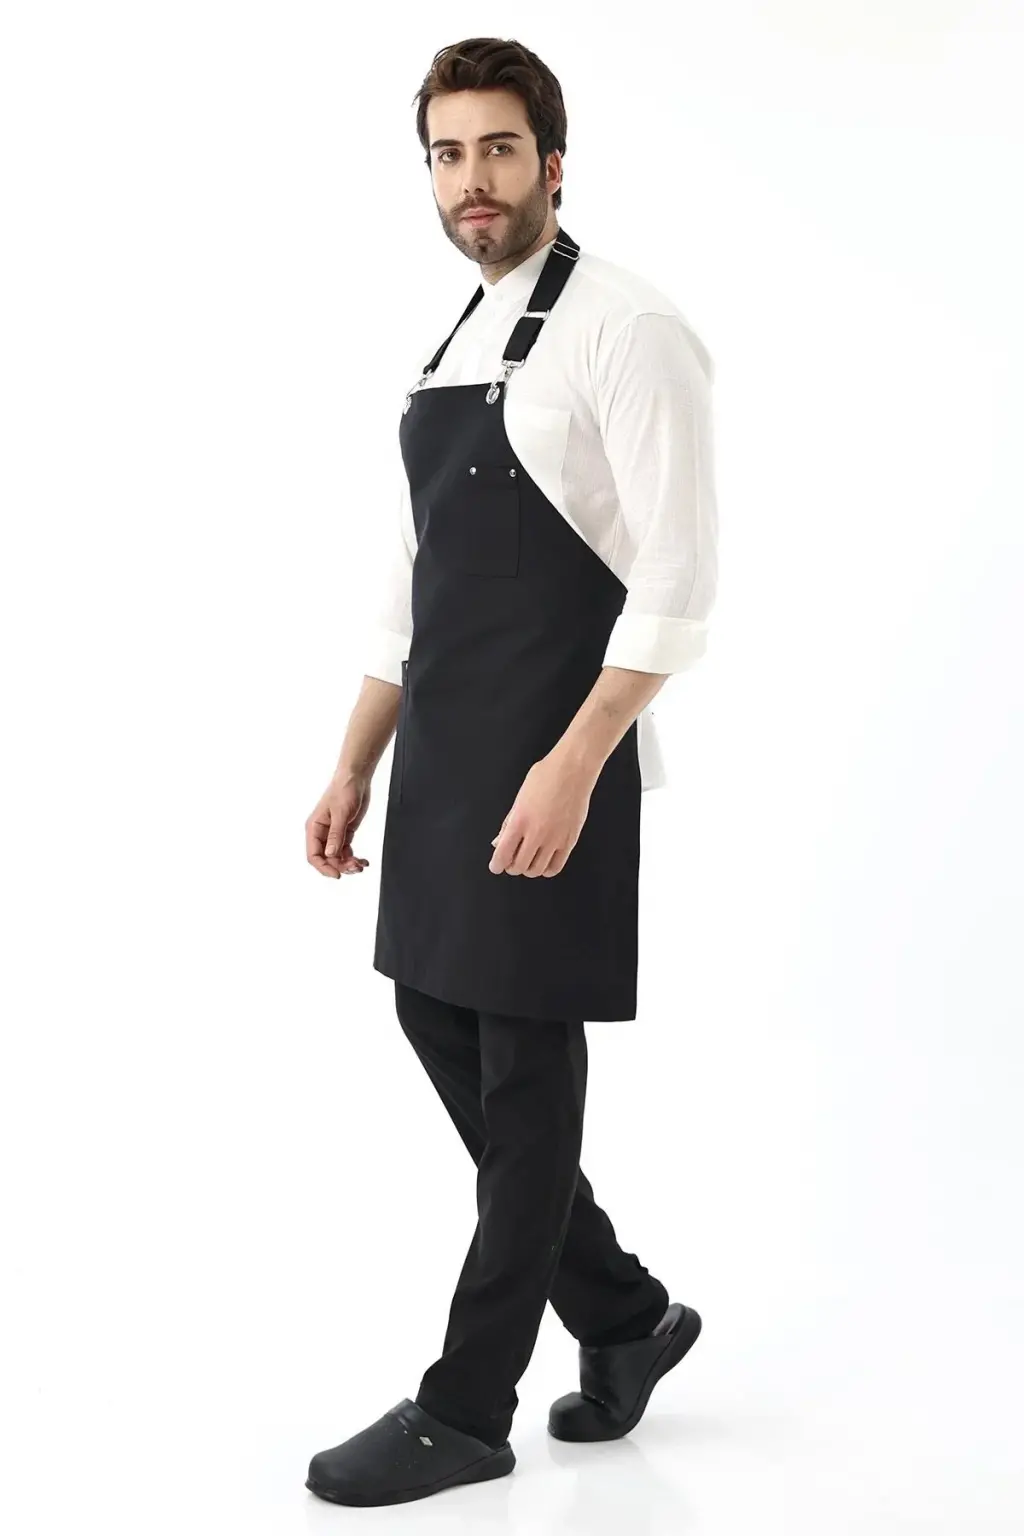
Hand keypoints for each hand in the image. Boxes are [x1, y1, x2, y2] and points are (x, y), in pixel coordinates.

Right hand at [306, 772, 370, 877]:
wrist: (356, 779)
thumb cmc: (343, 790)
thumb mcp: (341, 813)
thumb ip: (336, 835)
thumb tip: (331, 854)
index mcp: (314, 828)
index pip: (313, 855)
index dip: (324, 867)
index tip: (337, 874)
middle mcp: (322, 833)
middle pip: (327, 859)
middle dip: (340, 866)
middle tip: (355, 867)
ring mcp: (333, 834)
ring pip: (337, 857)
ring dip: (348, 864)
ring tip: (360, 865)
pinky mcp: (344, 833)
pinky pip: (346, 851)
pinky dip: (354, 857)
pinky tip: (363, 861)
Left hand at [488, 754, 592, 876]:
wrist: (574, 769)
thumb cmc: (547, 776)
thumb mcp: (520, 797)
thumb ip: (509, 822)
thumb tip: (500, 841)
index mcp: (520, 820)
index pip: (503, 855)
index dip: (497, 865)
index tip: (496, 866)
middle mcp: (537, 833)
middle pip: (519, 867)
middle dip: (512, 866)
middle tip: (512, 859)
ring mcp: (555, 838)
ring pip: (537, 870)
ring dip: (529, 869)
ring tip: (528, 859)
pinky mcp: (570, 840)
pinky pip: (556, 866)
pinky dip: (547, 869)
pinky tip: (544, 861)